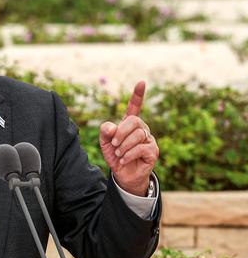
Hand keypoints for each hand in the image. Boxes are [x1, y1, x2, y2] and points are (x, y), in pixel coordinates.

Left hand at [99, 81, 158, 195]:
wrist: (123, 175)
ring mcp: (149, 139)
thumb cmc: (115, 155)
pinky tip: (124, 159)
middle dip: (121, 132)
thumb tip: (111, 127)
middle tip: (114, 143)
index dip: (138, 95)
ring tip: (118, 153)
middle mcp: (142, 129)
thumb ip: (105, 132)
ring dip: (124, 145)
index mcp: (130, 124)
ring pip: (138, 135)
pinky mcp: (153, 151)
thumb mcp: (105, 143)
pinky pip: (142, 147)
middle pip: (134, 121)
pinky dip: (129, 154)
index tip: (141, 82)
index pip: (135, 106)